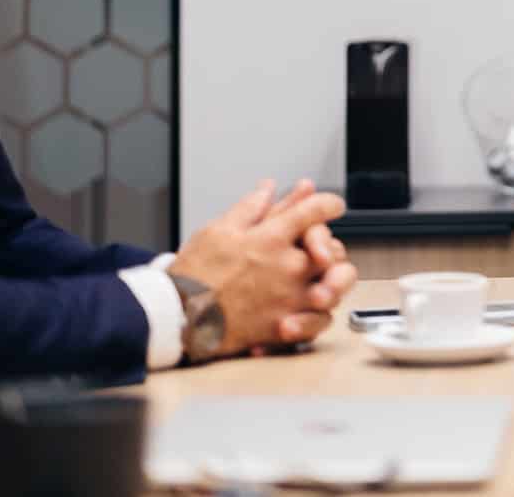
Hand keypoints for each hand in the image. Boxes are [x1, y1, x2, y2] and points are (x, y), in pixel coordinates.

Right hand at [170, 178, 349, 355]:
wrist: (177, 318)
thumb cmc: (193, 275)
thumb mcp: (217, 230)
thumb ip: (251, 207)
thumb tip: (270, 187)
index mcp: (272, 238)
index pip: (316, 210)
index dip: (328, 203)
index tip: (331, 206)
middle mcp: (288, 267)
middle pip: (335, 250)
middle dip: (331, 246)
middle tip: (319, 249)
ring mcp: (290, 298)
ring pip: (336, 286)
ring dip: (333, 280)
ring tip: (317, 279)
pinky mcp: (284, 327)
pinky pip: (321, 321)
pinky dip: (319, 315)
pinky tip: (306, 307)